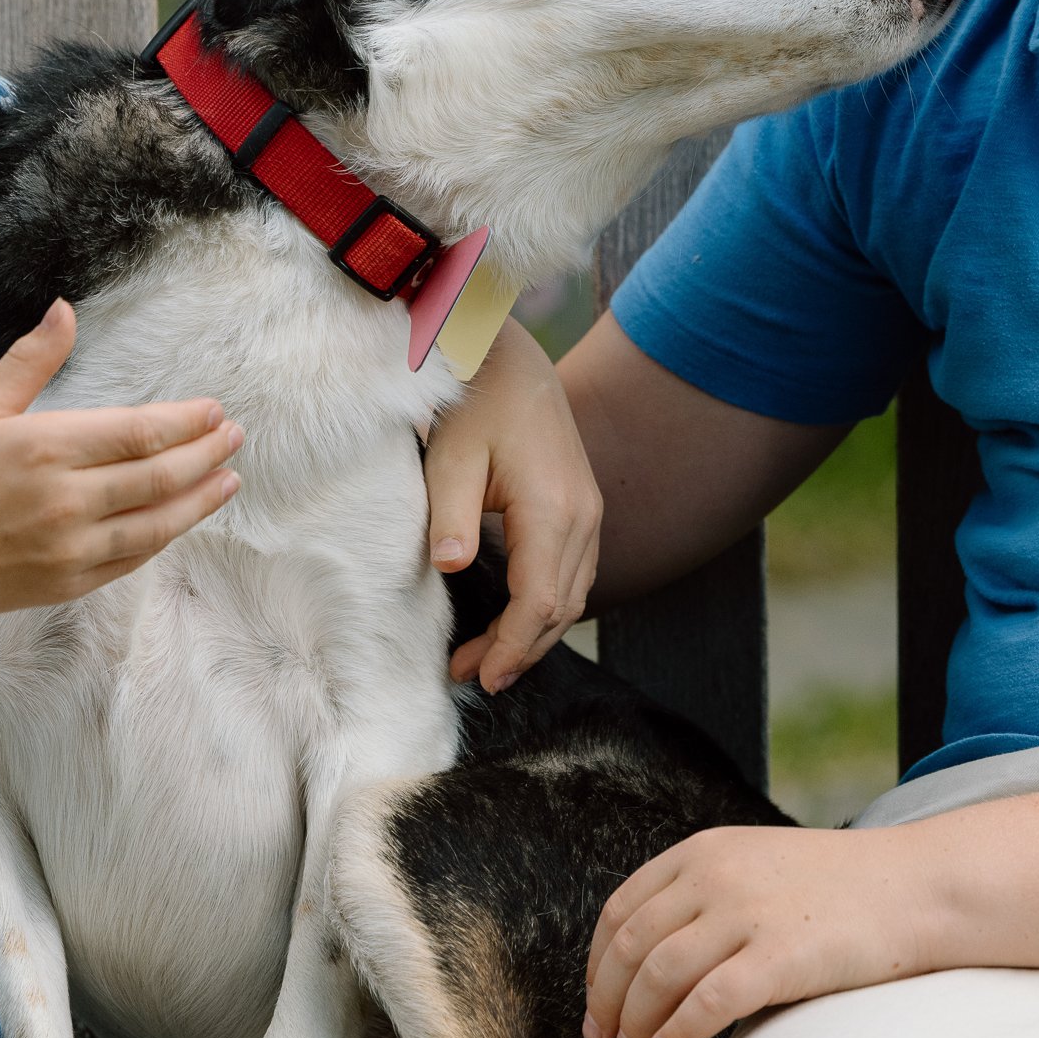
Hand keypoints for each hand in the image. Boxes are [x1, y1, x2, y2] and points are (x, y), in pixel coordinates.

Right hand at [0, 299, 241, 632]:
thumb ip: (30, 361)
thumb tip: (65, 310)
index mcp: (46, 447)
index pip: (141, 432)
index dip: (187, 421)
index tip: (214, 411)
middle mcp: (67, 500)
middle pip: (161, 476)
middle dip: (207, 454)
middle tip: (234, 438)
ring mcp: (72, 547)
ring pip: (158, 523)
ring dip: (201, 500)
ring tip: (229, 479)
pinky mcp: (70, 582)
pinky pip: (133, 558)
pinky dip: (164, 536)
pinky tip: (181, 518)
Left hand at [423, 319, 601, 692]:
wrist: (512, 361)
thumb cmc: (475, 404)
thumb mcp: (451, 456)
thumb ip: (451, 513)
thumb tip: (448, 566)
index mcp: (552, 507)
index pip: (539, 601)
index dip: (510, 646)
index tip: (475, 673)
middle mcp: (583, 515)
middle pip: (561, 607)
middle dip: (519, 650)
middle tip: (471, 676)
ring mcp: (589, 512)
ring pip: (574, 595)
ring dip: (536, 633)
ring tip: (489, 660)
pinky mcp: (583, 508)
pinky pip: (575, 573)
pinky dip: (548, 607)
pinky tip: (516, 620)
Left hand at [583, 824, 925, 1037]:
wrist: (913, 886)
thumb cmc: (837, 886)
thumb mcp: (757, 863)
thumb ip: (704, 893)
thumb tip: (648, 958)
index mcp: (703, 851)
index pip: (621, 907)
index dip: (597, 960)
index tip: (595, 995)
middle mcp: (715, 876)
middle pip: (629, 945)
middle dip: (606, 997)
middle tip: (605, 1034)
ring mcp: (746, 915)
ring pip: (657, 975)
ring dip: (636, 1019)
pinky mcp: (778, 957)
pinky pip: (706, 1003)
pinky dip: (677, 1032)